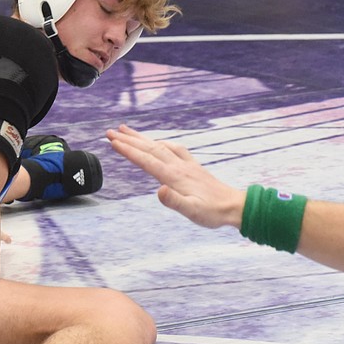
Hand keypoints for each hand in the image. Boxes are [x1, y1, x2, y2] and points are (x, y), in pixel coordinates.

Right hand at [107, 124, 244, 229]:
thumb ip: (174, 201)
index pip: (146, 160)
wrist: (233, 206)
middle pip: (149, 148)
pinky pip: (172, 149)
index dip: (128, 151)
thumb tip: (159, 190)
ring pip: (159, 146)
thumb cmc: (212, 212)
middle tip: (110, 132)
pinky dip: (160, 142)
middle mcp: (178, 166)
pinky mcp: (192, 167)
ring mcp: (185, 164)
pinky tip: (157, 142)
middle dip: (129, 140)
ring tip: (126, 131)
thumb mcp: (192, 211)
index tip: (112, 141)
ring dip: (142, 138)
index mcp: (174, 176)